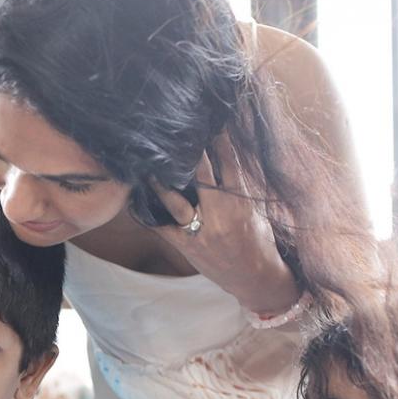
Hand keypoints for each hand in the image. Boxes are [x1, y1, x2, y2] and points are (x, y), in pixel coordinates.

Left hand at [149, 136, 297, 315]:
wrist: (255, 278)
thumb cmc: (260, 240)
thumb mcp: (257, 210)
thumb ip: (242, 184)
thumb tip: (230, 154)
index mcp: (241, 202)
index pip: (229, 163)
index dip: (219, 139)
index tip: (211, 120)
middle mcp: (220, 215)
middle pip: (200, 175)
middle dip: (189, 152)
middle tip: (176, 130)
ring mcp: (201, 231)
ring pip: (176, 200)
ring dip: (161, 180)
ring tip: (149, 162)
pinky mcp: (187, 246)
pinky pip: (162, 226)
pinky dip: (149, 212)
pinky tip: (137, 197)